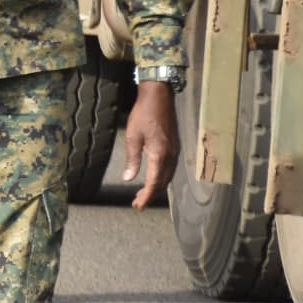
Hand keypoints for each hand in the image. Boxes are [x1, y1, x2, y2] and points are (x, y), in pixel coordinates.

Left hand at [121, 82, 179, 209]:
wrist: (158, 97)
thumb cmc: (143, 114)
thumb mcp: (133, 137)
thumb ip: (132, 159)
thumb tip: (128, 178)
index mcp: (160, 155)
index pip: (154, 183)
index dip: (146, 196)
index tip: (137, 206)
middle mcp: (171, 155)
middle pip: (163, 182)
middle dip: (150, 194)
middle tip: (137, 203)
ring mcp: (175, 151)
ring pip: (167, 176)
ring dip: (156, 186)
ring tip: (143, 193)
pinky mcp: (174, 146)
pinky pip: (170, 167)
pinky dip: (161, 177)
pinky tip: (153, 177)